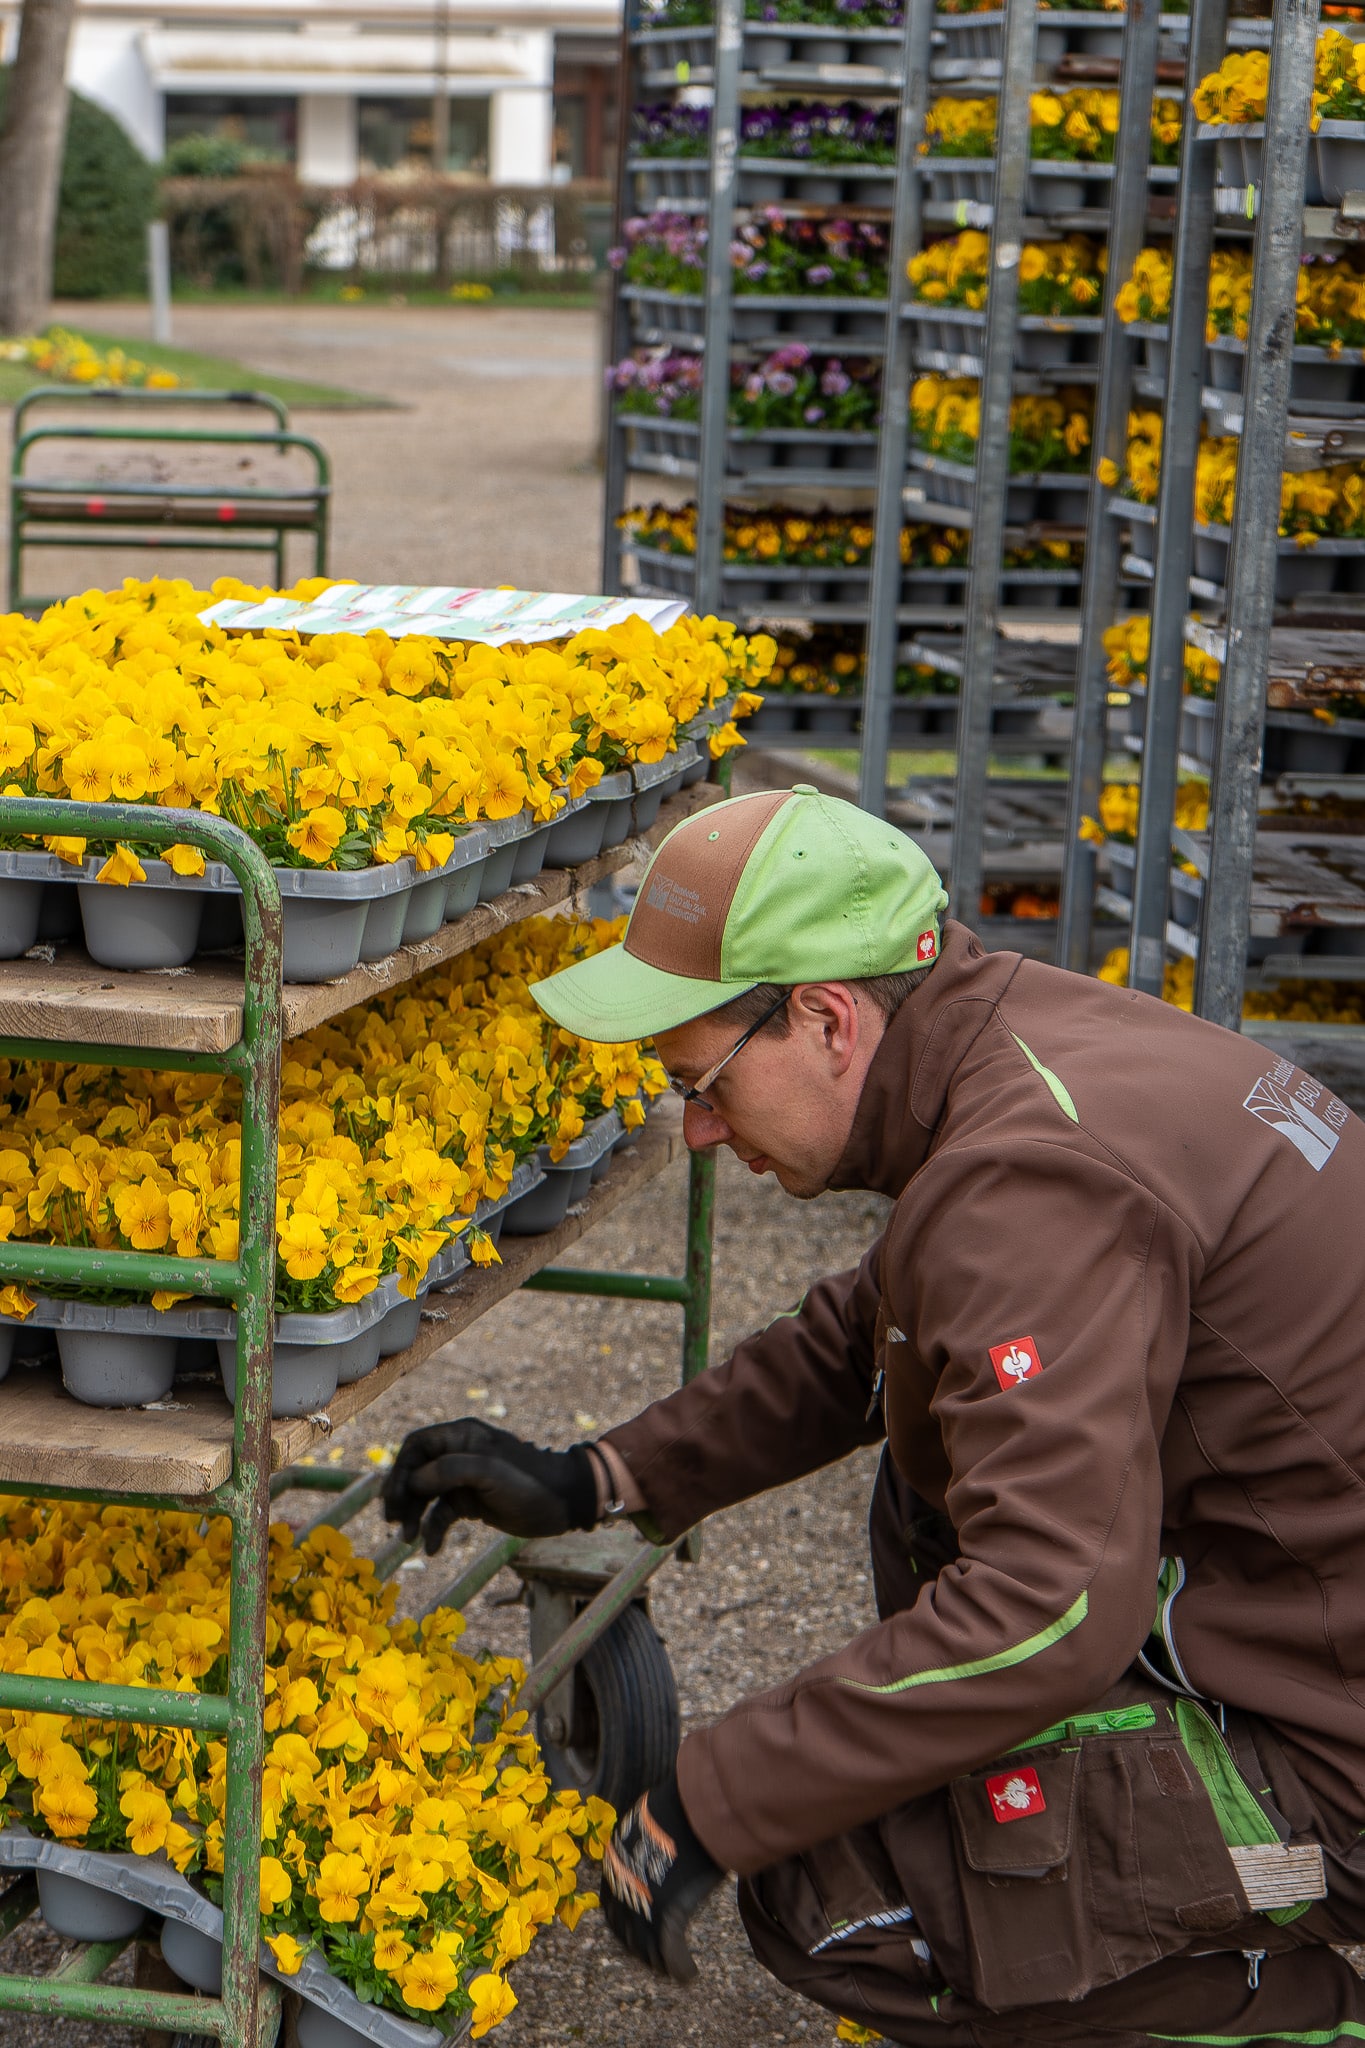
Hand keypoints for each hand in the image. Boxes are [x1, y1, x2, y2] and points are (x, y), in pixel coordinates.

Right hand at [382, 1419, 597, 1551]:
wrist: (563, 1502)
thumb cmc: (528, 1481)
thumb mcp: (489, 1471)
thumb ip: (449, 1470)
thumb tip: (414, 1481)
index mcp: (462, 1436)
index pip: (417, 1446)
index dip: (401, 1469)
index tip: (394, 1497)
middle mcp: (458, 1454)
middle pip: (416, 1472)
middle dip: (402, 1496)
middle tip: (392, 1521)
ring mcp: (464, 1480)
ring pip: (426, 1495)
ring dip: (414, 1516)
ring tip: (408, 1538)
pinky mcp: (470, 1502)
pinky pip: (442, 1514)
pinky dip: (434, 1530)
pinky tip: (431, 1548)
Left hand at [601, 1770, 723, 1981]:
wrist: (693, 1807)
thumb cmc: (679, 1805)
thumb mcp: (650, 1820)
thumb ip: (648, 1840)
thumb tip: (661, 1845)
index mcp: (613, 1861)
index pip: (612, 1904)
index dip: (625, 1922)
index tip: (638, 1931)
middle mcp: (620, 1887)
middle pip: (624, 1930)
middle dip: (638, 1947)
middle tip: (653, 1958)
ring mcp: (640, 1906)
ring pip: (645, 1949)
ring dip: (658, 1963)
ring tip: (672, 1970)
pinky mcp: (664, 1920)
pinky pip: (671, 1956)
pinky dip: (681, 1969)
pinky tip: (690, 1974)